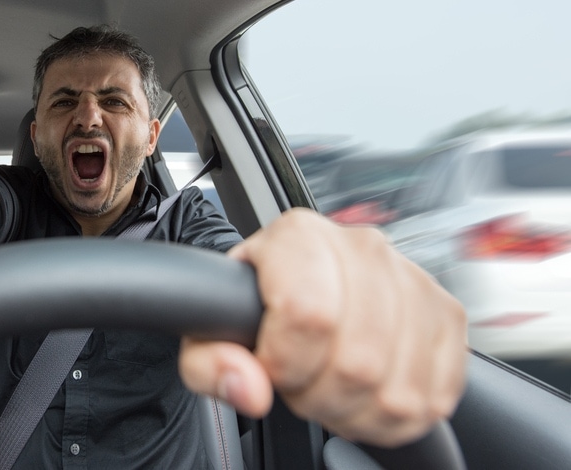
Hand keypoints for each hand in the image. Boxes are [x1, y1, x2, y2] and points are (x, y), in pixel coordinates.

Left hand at [179, 208, 467, 446]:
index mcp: (299, 237)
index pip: (308, 314)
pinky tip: (363, 395)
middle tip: (298, 383)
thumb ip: (209, 363)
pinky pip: (435, 396)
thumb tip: (249, 388)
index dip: (285, 363)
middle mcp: (363, 248)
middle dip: (318, 396)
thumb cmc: (254, 308)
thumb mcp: (207, 332)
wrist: (297, 289)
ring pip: (399, 388)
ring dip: (356, 411)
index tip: (271, 367)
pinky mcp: (447, 315)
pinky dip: (395, 417)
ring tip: (328, 389)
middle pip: (358, 360)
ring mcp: (413, 280)